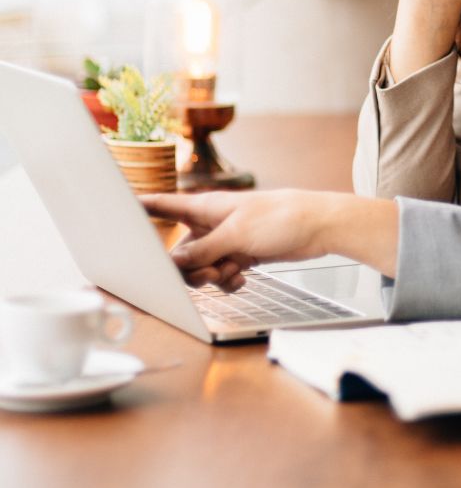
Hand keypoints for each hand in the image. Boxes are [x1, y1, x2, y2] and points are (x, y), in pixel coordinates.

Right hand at [139, 189, 396, 290]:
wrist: (320, 226)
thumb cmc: (283, 217)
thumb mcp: (237, 235)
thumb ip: (202, 251)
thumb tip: (171, 262)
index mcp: (206, 207)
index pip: (164, 206)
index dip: (139, 209)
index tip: (112, 210)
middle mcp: (213, 223)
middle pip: (181, 250)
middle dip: (190, 267)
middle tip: (209, 271)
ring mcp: (228, 239)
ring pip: (202, 266)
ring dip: (212, 276)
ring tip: (232, 273)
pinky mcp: (244, 254)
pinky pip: (222, 274)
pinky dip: (229, 281)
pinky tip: (242, 279)